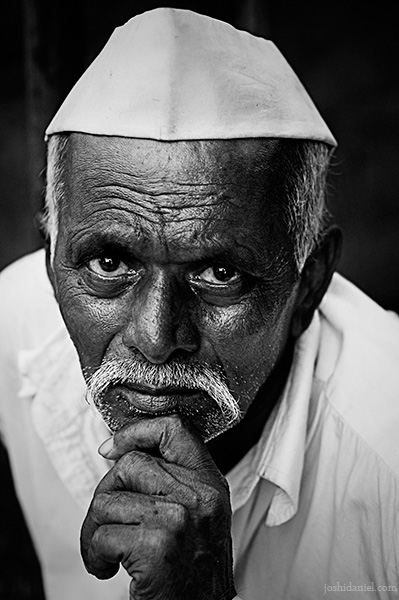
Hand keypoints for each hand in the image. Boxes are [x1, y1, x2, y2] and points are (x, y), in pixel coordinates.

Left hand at [80, 415, 236, 599]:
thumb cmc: (193, 568)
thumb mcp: (199, 513)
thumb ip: (172, 480)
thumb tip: (120, 453)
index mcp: (209, 482)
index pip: (173, 429)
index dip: (135, 431)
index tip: (111, 449)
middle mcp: (198, 495)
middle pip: (129, 464)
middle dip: (106, 493)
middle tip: (106, 522)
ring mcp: (178, 518)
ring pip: (107, 500)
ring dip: (94, 530)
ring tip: (106, 551)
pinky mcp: (156, 545)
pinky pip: (101, 535)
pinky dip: (93, 555)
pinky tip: (108, 569)